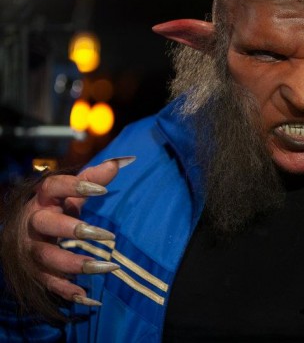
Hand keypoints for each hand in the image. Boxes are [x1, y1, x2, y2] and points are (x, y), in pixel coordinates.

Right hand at [0, 156, 134, 320]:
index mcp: (44, 199)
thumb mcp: (71, 192)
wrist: (23, 233)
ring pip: (49, 259)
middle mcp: (32, 223)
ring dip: (78, 265)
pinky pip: (49, 284)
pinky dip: (69, 292)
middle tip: (109, 235)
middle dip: (76, 231)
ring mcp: (31, 249)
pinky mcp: (34, 271)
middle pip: (47, 226)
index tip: (104, 190)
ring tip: (109, 267)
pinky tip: (91, 298)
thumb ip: (95, 177)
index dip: (76, 186)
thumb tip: (126, 160)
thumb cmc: (56, 207)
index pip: (54, 186)